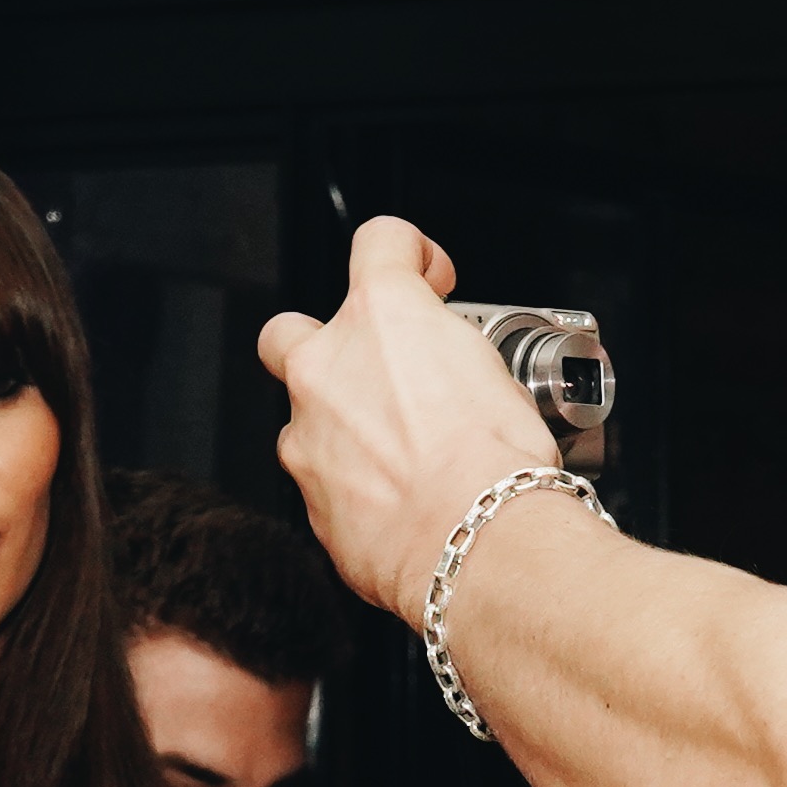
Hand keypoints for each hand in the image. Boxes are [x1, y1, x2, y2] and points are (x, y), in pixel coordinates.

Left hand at [258, 219, 552, 629]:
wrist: (477, 545)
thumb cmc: (495, 463)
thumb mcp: (496, 377)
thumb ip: (449, 357)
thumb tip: (452, 373)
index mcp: (381, 316)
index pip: (380, 242)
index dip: (408, 254)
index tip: (426, 278)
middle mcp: (327, 367)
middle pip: (290, 331)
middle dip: (323, 346)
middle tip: (372, 371)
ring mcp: (307, 437)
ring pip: (305, 420)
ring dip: (342, 432)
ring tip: (400, 459)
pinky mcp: (308, 502)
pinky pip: (323, 484)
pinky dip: (354, 489)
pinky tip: (399, 503)